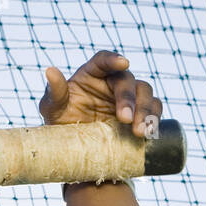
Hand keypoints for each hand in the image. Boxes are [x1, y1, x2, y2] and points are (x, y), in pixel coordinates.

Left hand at [39, 50, 161, 138]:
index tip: (123, 62)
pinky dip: (155, 119)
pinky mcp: (139, 112)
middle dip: (128, 98)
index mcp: (92, 73)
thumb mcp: (52, 108)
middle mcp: (112, 81)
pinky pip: (154, 109)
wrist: (75, 146)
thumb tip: (50, 70)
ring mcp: (128, 96)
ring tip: (140, 131)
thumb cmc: (61, 121)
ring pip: (145, 92)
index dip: (113, 59)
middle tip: (124, 119)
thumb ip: (54, 91)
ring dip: (145, 110)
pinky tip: (150, 132)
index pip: (103, 60)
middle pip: (127, 80)